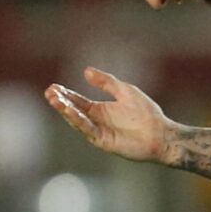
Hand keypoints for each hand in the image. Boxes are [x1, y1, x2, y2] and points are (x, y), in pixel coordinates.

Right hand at [45, 67, 174, 165]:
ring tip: (54, 100)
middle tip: (49, 92)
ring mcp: (99, 131)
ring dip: (65, 111)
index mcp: (100, 109)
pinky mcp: (104, 141)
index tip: (53, 87)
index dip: (66, 94)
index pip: (78, 101)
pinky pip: (88, 129)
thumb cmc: (147, 113)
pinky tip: (70, 111)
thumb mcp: (125, 91)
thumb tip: (86, 71)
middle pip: (74, 110)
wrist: (161, 133)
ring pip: (77, 120)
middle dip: (61, 102)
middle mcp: (97, 121)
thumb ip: (107, 82)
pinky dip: (78, 120)